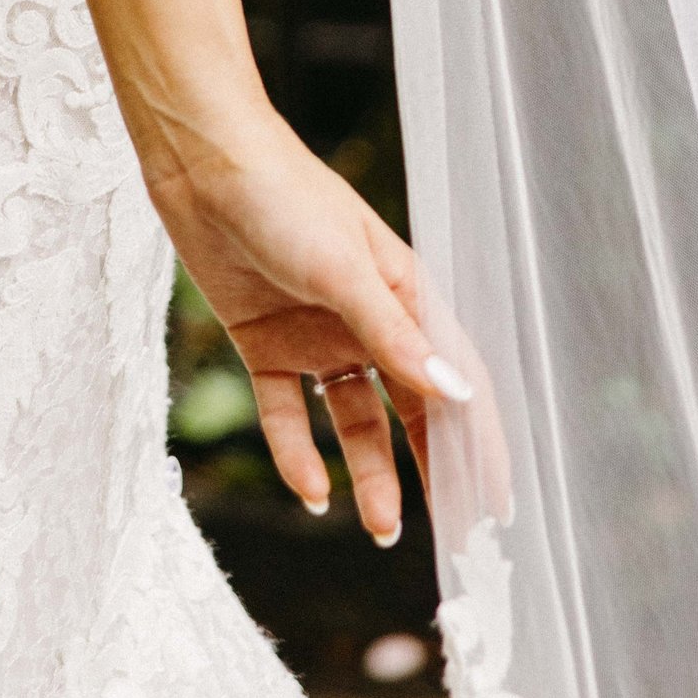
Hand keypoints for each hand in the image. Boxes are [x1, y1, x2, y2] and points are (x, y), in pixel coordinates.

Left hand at [144, 116, 479, 547]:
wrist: (200, 162)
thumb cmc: (284, 197)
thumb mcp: (345, 270)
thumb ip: (395, 336)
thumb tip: (457, 395)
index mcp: (403, 295)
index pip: (454, 379)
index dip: (479, 441)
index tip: (497, 504)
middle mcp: (364, 321)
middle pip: (410, 409)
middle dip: (433, 469)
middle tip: (453, 536)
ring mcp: (315, 335)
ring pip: (354, 421)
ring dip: (371, 473)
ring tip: (382, 529)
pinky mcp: (265, 343)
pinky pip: (287, 413)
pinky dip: (298, 453)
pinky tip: (312, 493)